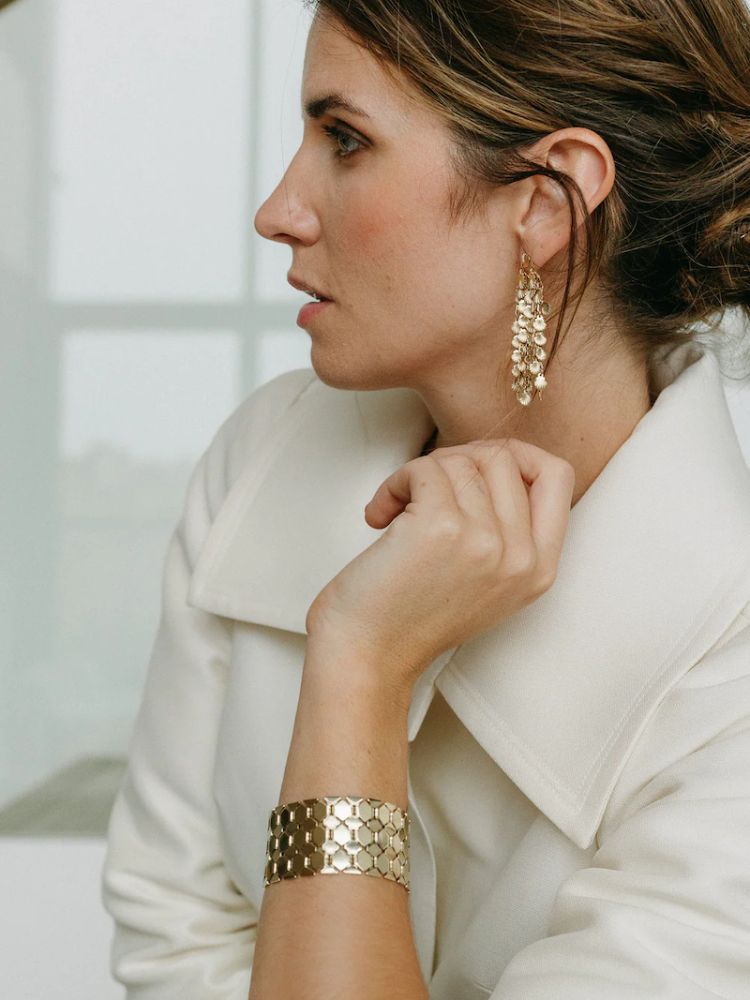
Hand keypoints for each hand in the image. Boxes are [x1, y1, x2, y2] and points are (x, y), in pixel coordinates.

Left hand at [305, 438, 575, 696]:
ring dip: (416, 475)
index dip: (515, 455)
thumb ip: (509, 531)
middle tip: (423, 490)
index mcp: (539, 569)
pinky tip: (380, 515)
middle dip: (455, 460)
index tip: (474, 466)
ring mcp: (485, 541)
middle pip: (502, 457)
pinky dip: (394, 482)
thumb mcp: (488, 584)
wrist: (368, 655)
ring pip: (459, 460)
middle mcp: (521, 556)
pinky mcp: (442, 527)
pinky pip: (424, 468)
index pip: (556, 475)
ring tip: (396, 511)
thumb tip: (495, 460)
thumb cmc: (411, 618)